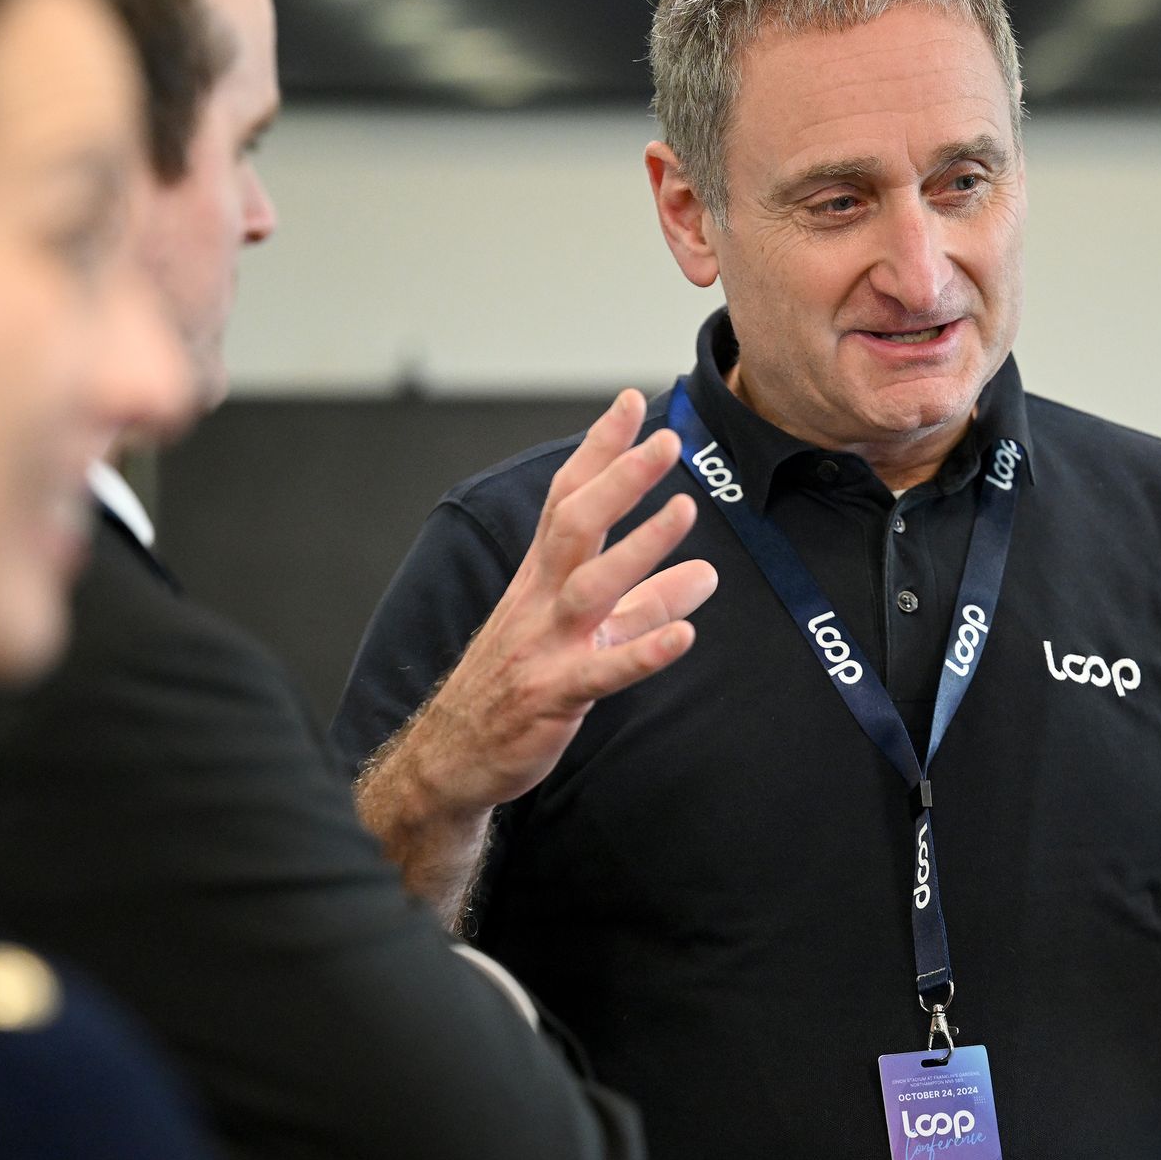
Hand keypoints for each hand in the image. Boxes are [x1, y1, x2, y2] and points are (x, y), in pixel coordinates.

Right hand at [416, 389, 717, 815]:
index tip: (630, 402)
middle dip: (621, 479)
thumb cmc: (520, 684)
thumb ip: (648, 602)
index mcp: (541, 577)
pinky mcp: (553, 695)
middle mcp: (539, 600)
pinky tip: (686, 634)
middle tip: (666, 440)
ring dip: (639, 547)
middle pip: (576, 525)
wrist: (452, 757)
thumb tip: (709, 572)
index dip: (598, 450)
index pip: (567, 498)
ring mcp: (544, 646)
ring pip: (590, 587)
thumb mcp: (587, 634)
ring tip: (685, 510)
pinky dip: (643, 651)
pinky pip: (601, 671)